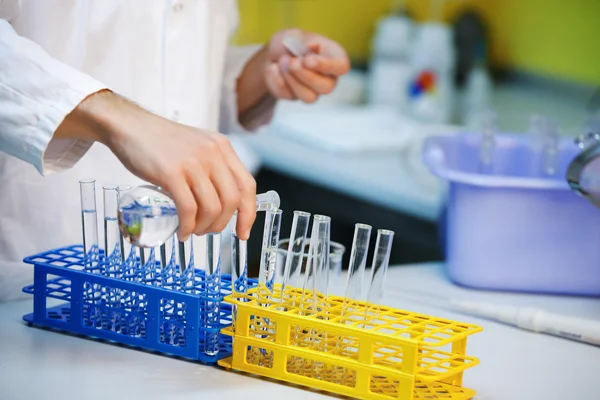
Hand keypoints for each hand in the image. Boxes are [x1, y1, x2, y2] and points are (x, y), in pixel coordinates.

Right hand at [55, 90, 256, 240]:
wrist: (128, 125)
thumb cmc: (160, 141)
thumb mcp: (197, 146)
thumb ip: (212, 167)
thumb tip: (222, 201)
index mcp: (222, 148)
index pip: (247, 185)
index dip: (248, 213)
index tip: (243, 232)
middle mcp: (212, 153)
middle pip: (231, 201)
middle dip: (222, 224)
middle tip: (208, 232)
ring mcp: (193, 163)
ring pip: (212, 208)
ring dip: (204, 228)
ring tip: (191, 231)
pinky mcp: (171, 173)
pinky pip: (188, 209)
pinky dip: (187, 226)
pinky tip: (181, 231)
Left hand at [265, 29, 350, 102]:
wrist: (273, 55)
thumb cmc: (290, 43)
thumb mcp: (293, 35)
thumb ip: (300, 41)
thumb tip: (309, 49)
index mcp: (334, 57)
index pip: (342, 66)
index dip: (327, 66)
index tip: (307, 60)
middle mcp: (328, 77)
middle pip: (326, 87)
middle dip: (305, 75)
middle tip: (291, 62)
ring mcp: (314, 90)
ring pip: (309, 97)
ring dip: (292, 79)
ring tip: (281, 62)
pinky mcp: (297, 97)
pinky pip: (290, 96)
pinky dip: (278, 80)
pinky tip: (273, 68)